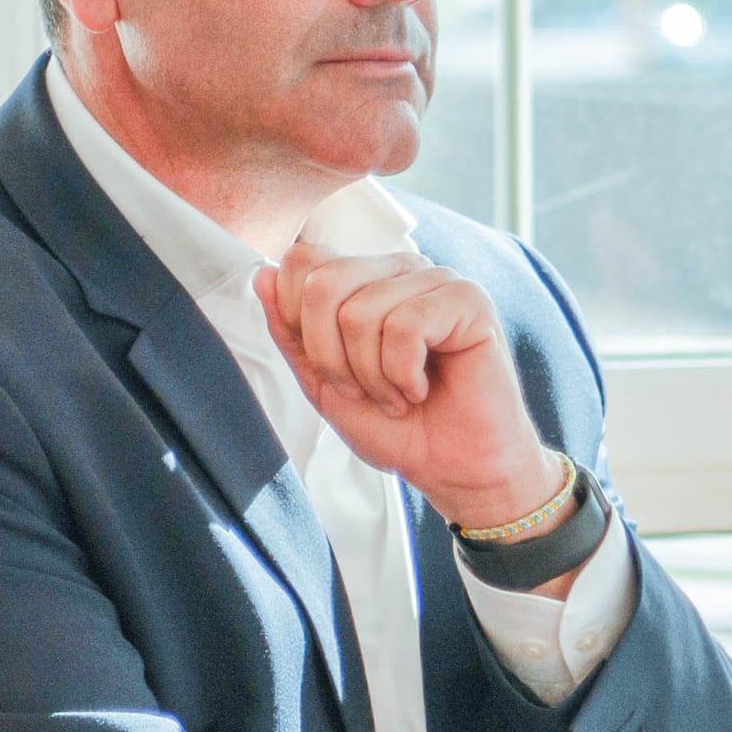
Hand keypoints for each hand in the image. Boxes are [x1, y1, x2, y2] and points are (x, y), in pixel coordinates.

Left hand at [260, 243, 555, 529]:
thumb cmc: (398, 427)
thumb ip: (291, 333)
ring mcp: (435, 279)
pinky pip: (407, 326)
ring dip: (372, 376)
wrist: (452, 468)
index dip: (298, 325)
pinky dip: (403, 374)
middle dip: (330, 356)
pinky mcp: (468, 300)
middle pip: (323, 283)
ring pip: (362, 312)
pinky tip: (422, 389)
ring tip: (398, 396)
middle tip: (362, 390)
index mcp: (364, 280)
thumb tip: (263, 275)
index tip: (334, 371)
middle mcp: (398, 269)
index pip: (302, 262)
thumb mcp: (323, 384)